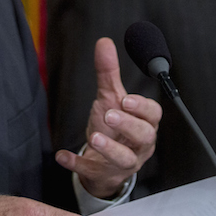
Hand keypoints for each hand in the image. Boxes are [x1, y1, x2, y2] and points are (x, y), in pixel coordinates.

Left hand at [55, 37, 161, 198]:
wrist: (106, 162)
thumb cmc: (114, 128)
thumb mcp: (111, 98)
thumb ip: (108, 72)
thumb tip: (104, 42)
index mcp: (144, 123)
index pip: (153, 115)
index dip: (142, 107)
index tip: (127, 99)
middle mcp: (138, 145)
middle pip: (144, 136)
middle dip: (129, 125)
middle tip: (111, 115)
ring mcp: (123, 162)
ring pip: (124, 159)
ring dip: (110, 148)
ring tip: (94, 136)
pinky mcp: (103, 174)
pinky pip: (92, 171)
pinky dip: (78, 164)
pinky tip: (63, 156)